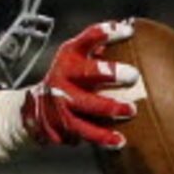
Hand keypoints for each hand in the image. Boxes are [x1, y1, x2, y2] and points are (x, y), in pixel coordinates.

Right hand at [0, 20, 140, 157]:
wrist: (31, 110)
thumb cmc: (70, 79)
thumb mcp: (79, 59)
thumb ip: (102, 49)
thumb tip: (141, 36)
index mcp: (70, 56)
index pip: (88, 39)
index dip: (107, 33)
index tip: (129, 32)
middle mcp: (62, 77)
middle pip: (87, 73)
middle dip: (110, 73)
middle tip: (133, 75)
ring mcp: (58, 102)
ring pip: (85, 107)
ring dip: (108, 109)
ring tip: (131, 111)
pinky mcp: (59, 125)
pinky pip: (83, 132)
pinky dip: (102, 138)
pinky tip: (120, 141)